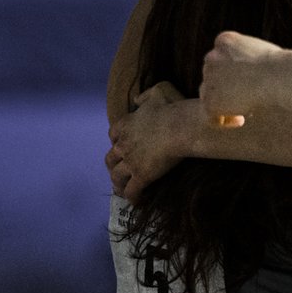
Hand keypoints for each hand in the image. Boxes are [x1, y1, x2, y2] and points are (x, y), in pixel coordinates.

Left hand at [105, 81, 185, 201]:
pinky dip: (133, 197)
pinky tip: (137, 202)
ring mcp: (131, 162)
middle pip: (110, 158)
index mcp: (126, 124)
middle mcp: (123, 144)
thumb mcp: (159, 90)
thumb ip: (145, 95)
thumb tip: (137, 99)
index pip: (113, 134)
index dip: (116, 140)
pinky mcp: (141, 176)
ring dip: (118, 183)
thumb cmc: (173, 107)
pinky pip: (132, 191)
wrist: (181, 127)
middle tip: (119, 169)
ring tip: (122, 189)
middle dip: (113, 165)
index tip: (122, 143)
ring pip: (116, 177)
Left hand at [200, 31, 285, 125]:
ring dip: (224, 104)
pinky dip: (222, 121)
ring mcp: (208, 78)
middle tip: (247, 99)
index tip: (248, 84)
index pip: (220, 59)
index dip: (232, 74)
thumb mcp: (261, 53)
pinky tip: (240, 121)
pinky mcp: (209, 100)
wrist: (278, 75)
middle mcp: (211, 56)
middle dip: (226, 89)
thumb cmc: (280, 66)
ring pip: (208, 94)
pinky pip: (209, 115)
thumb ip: (245, 61)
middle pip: (212, 76)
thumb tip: (241, 78)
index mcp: (224, 40)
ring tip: (244, 112)